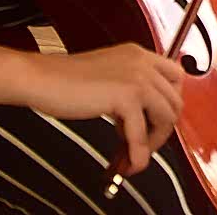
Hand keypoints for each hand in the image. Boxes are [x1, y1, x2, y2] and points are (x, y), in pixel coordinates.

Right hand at [20, 43, 185, 173]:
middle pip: (176, 99)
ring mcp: (136, 77)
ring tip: (133, 151)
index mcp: (138, 55)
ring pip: (167, 117)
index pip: (175, 78)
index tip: (155, 121)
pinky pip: (142, 133)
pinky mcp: (126, 95)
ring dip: (153, 142)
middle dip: (163, 128)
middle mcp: (141, 62)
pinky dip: (139, 153)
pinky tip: (129, 161)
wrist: (41, 78)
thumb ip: (129, 92)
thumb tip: (145, 120)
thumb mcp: (108, 78)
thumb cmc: (64, 80)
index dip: (168, 104)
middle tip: (144, 142)